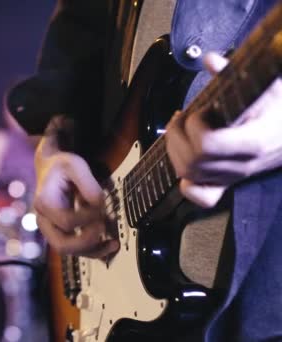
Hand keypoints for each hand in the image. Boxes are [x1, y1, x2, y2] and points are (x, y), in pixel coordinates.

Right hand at [33, 138, 118, 257]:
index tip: (100, 205)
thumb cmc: (62, 167)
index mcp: (44, 203)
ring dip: (92, 250)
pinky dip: (92, 250)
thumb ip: (89, 185)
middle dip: (86, 243)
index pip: (66, 221)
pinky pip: (75, 249)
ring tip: (113, 243)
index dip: (87, 218)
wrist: (50, 168)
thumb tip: (100, 206)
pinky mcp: (60, 233)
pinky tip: (109, 245)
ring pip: (69, 251)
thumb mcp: (76, 166)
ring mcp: (50, 229)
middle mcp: (44, 220)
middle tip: (103, 228)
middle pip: (61, 245)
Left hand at [166, 52, 281, 206]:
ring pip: (191, 176)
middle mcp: (245, 163)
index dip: (195, 126)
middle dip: (177, 135)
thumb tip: (211, 61)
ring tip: (179, 131)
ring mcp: (236, 175)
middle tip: (181, 118)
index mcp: (256, 139)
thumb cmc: (279, 105)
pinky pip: (203, 197)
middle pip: (193, 162)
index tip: (199, 111)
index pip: (210, 145)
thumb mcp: (266, 84)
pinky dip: (188, 185)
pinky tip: (184, 167)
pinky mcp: (230, 181)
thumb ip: (235, 73)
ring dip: (175, 151)